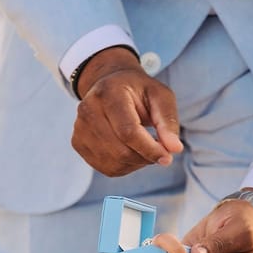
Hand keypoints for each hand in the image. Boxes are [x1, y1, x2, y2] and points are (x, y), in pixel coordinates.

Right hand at [71, 47, 182, 176]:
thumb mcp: (160, 96)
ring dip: (137, 162)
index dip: (149, 149)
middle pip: (120, 151)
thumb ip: (168, 121)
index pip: (128, 132)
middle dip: (146, 157)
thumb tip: (174, 149)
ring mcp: (79, 128)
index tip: (167, 157)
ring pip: (114, 163)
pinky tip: (131, 150)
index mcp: (108, 93)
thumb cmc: (138, 91)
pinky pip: (106, 167)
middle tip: (160, 150)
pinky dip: (125, 166)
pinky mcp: (78, 143)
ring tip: (145, 146)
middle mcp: (88, 110)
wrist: (109, 85)